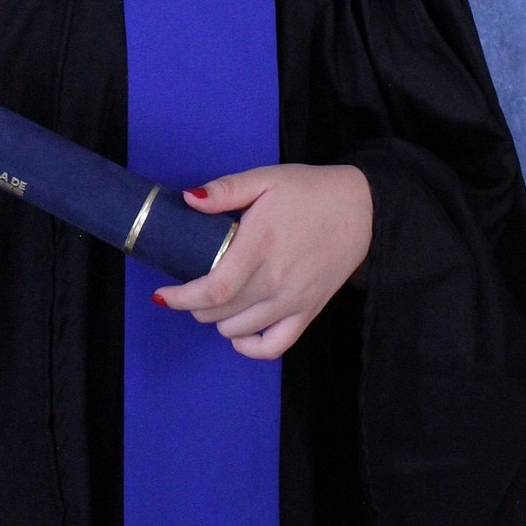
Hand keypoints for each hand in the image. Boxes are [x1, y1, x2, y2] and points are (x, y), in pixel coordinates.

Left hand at [155, 164, 373, 358]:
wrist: (363, 210)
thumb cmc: (309, 191)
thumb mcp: (265, 178)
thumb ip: (225, 190)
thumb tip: (187, 200)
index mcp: (259, 247)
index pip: (212, 290)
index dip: (181, 298)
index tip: (162, 295)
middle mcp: (275, 281)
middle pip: (220, 313)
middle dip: (194, 305)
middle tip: (189, 285)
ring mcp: (293, 302)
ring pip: (239, 330)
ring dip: (217, 320)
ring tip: (214, 300)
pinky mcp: (308, 312)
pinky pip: (275, 346)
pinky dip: (250, 347)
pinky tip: (239, 334)